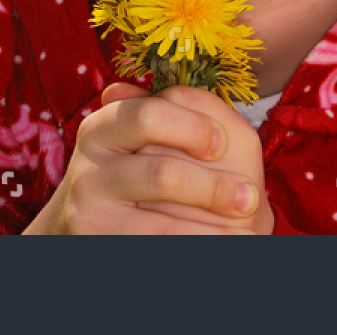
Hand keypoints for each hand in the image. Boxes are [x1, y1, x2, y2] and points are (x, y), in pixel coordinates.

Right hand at [22, 81, 261, 233]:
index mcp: (101, 129)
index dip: (194, 127)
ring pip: (166, 224)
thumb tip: (150, 90)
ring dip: (214, 231)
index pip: (151, 114)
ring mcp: (88, 212)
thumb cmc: (131, 178)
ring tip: (248, 236)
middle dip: (213, 188)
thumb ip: (163, 114)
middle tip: (249, 198)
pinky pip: (158, 244)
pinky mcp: (96, 243)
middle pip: (163, 174)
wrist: (86, 230)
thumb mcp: (139, 141)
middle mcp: (88, 170)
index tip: (222, 144)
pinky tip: (224, 247)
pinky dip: (196, 244)